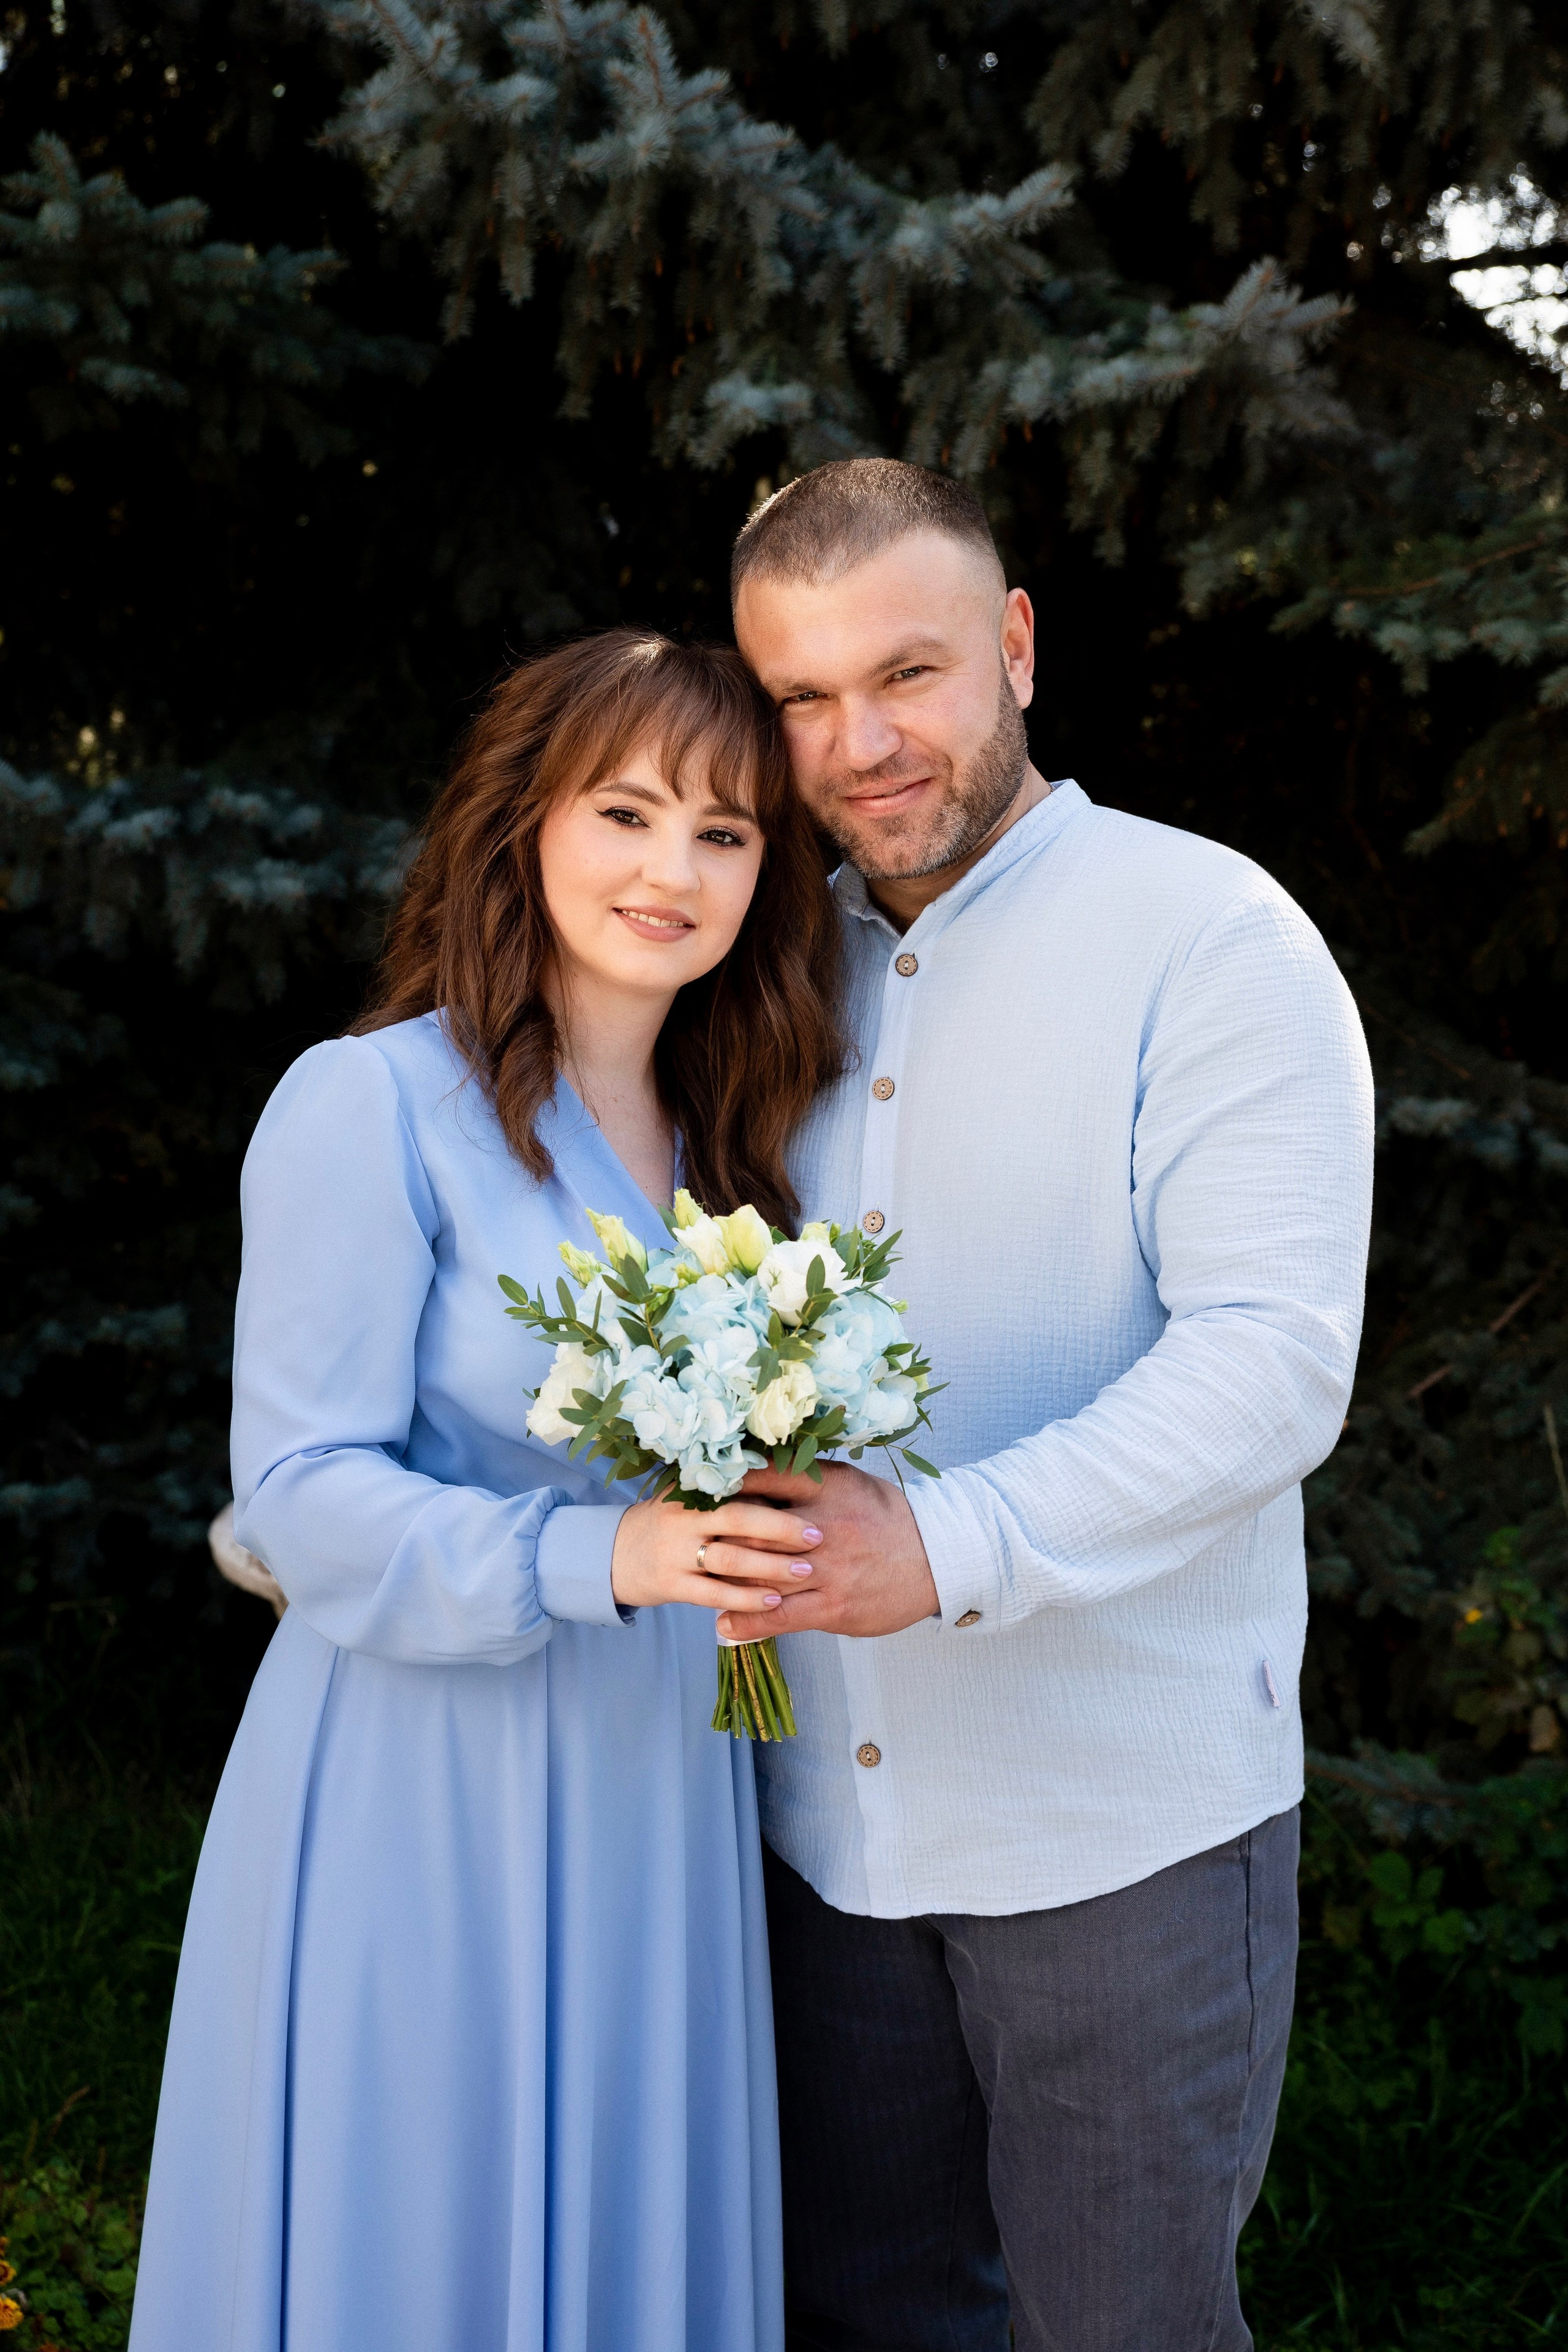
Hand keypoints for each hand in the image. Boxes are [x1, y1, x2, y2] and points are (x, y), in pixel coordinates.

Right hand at [610, 1496, 823, 1614]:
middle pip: (737, 1519)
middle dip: (781, 1529)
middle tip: (817, 1537)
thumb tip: (789, 1484)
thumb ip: (730, 1493)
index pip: (738, 1487)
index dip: (776, 1494)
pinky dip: (746, 1598)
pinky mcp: (670, 1584)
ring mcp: (673, 1552)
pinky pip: (714, 1594)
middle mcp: (681, 1518)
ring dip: (770, 1567)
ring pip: (728, 1559)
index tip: (812, 1500)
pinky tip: (774, 1601)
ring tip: (805, 1572)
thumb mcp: (691, 1499)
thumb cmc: (672, 1524)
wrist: (615, 1554)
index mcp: (691, 1490)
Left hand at [716, 1462, 938, 1643]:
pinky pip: (780, 1616)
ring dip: (723, 1580)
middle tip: (680, 1537)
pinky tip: (723, 1625)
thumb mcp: (849, 1482)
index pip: (762, 1478)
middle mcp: (821, 1526)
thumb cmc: (886, 1516)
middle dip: (715, 1533)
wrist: (936, 1558)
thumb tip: (759, 1466)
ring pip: (759, 1575)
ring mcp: (826, 1569)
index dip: (724, 1483)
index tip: (695, 1487)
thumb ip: (807, 1476)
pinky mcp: (833, 1605)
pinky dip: (747, 1622)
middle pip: (751, 1528)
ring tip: (695, 1582)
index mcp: (824, 1487)